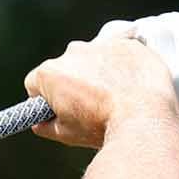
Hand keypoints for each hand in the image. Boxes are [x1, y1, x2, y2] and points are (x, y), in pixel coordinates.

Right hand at [22, 29, 178, 148]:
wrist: (142, 117)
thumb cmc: (100, 126)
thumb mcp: (65, 134)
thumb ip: (45, 126)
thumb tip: (40, 123)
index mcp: (50, 73)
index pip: (35, 84)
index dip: (44, 99)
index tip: (57, 110)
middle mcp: (72, 52)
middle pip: (65, 68)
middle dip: (72, 83)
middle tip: (88, 106)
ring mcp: (101, 45)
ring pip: (93, 58)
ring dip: (98, 73)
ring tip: (113, 97)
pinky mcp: (128, 43)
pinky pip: (120, 54)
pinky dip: (122, 67)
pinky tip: (130, 86)